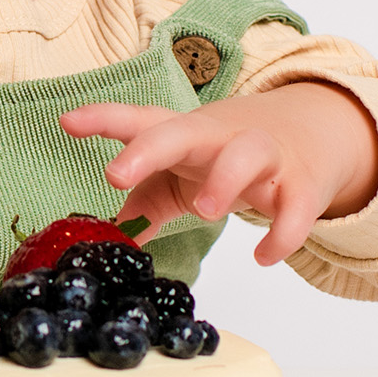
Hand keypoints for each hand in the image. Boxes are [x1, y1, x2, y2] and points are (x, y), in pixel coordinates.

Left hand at [57, 83, 377, 267]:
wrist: (310, 135)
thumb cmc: (226, 158)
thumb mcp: (180, 176)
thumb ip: (142, 205)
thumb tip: (100, 242)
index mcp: (184, 135)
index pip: (140, 120)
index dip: (103, 120)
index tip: (67, 122)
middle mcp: (221, 137)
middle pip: (184, 130)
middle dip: (149, 147)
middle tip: (117, 173)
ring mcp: (265, 156)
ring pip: (248, 154)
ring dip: (225, 179)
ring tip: (204, 211)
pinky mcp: (301, 184)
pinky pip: (297, 207)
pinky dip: (283, 233)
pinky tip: (264, 256)